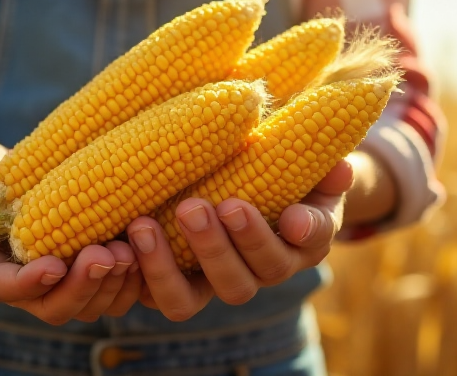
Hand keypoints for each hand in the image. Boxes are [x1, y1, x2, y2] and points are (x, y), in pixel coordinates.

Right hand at [0, 140, 141, 324]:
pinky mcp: (86, 280)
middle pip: (51, 307)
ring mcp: (57, 288)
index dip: (27, 283)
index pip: (2, 288)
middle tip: (105, 254)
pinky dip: (129, 282)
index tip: (53, 265)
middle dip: (80, 286)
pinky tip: (144, 253)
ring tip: (129, 251)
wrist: (16, 180)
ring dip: (110, 285)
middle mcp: (22, 288)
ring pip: (86, 307)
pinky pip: (110, 298)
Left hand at [126, 160, 354, 320]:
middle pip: (244, 279)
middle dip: (219, 246)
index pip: (310, 241)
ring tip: (143, 225)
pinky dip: (135, 276)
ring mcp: (214, 281)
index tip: (293, 217)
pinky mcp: (175, 282)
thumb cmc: (283, 161)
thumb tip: (339, 169)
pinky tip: (117, 247)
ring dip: (165, 266)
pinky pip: (154, 295)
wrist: (251, 177)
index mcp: (302, 240)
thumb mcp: (307, 156)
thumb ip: (321, 163)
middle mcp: (259, 271)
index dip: (304, 231)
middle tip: (197, 206)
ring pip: (190, 299)